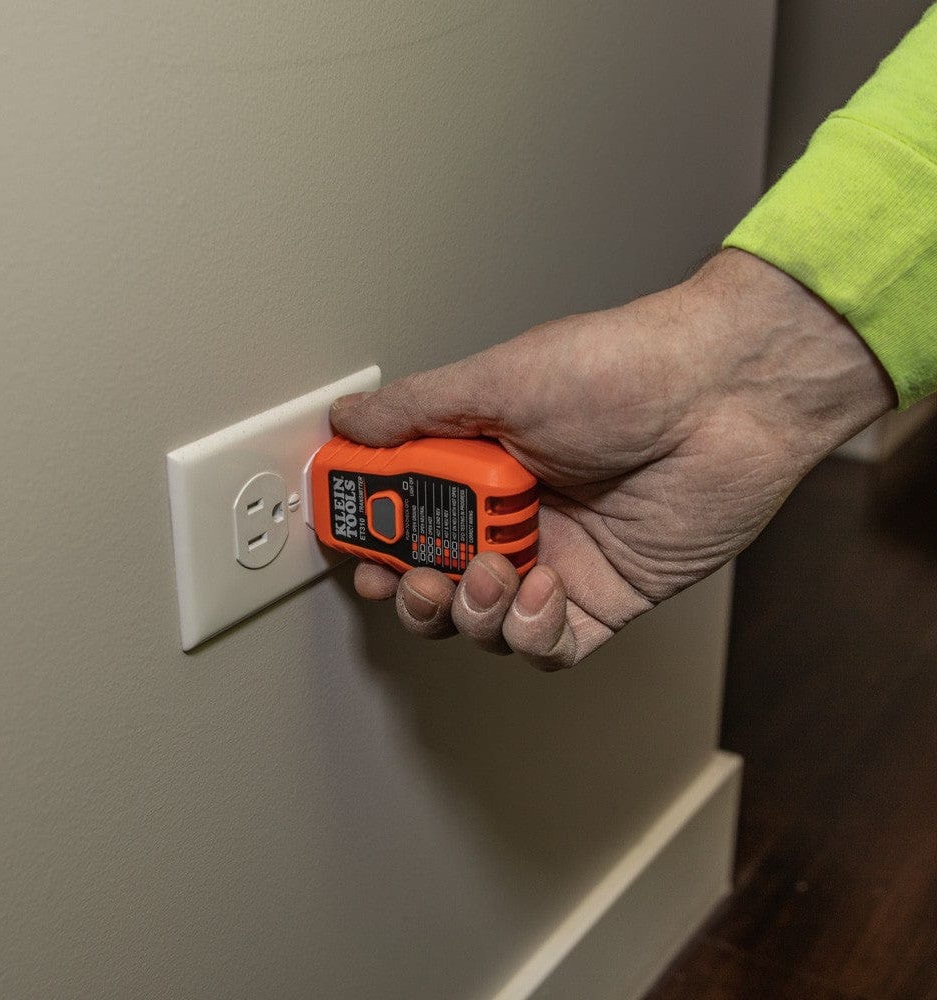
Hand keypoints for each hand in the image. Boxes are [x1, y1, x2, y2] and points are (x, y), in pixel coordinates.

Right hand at [329, 250, 894, 669]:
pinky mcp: (605, 598)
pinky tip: (541, 591)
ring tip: (491, 574)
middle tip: (414, 579)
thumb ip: (416, 410)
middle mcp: (513, 517)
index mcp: (480, 464)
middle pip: (437, 582)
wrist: (726, 393)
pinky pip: (550, 645)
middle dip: (414, 593)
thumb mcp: (500, 381)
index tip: (354, 552)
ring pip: (485, 624)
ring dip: (472, 612)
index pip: (405, 517)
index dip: (373, 542)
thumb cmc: (620, 371)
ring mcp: (557, 561)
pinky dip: (531, 632)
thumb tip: (348, 419)